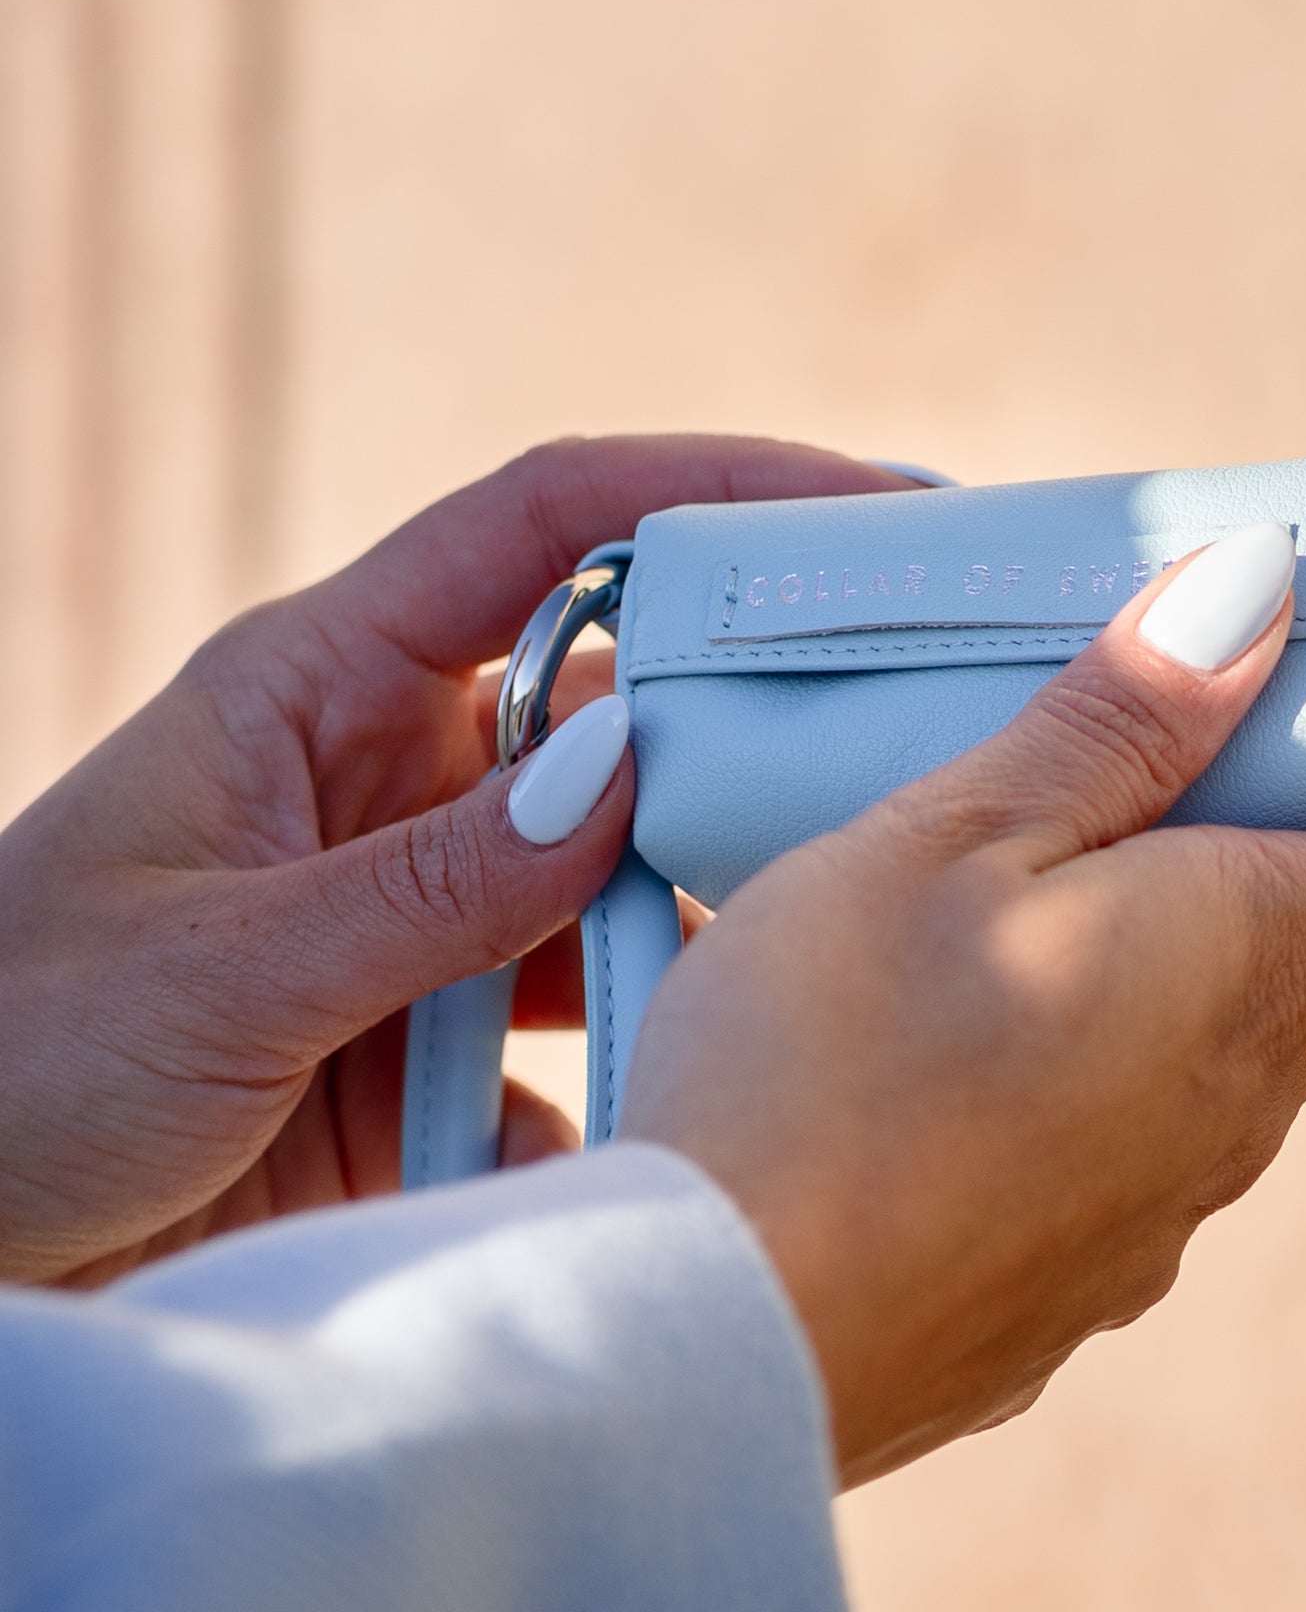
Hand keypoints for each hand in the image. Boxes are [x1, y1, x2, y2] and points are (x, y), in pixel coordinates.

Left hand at [0, 436, 916, 1284]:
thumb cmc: (10, 1063)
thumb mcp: (218, 966)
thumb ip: (430, 883)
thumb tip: (630, 765)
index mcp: (320, 692)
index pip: (542, 531)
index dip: (704, 488)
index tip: (863, 503)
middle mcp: (395, 785)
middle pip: (617, 702)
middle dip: (751, 717)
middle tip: (909, 742)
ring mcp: (426, 918)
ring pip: (621, 878)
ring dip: (704, 916)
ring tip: (820, 949)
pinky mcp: (440, 1048)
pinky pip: (585, 1037)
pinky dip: (636, 1074)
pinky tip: (678, 1123)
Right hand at [622, 529, 1305, 1487]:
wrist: (708, 1344)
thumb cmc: (818, 1063)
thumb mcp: (947, 838)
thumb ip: (1119, 722)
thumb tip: (1260, 600)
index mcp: (1254, 966)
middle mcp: (1244, 1106)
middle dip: (1291, 826)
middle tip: (1139, 746)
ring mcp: (1160, 1214)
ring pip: (1227, 1036)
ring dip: (1166, 940)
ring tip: (988, 888)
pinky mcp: (1067, 1283)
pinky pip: (1125, 1136)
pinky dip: (1078, 1054)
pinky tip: (922, 1043)